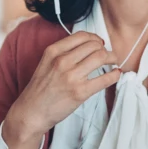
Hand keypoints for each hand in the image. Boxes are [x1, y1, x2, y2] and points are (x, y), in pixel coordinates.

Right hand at [3, 32, 120, 148]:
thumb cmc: (40, 90)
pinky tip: (116, 74)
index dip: (95, 38)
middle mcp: (62, 61)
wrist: (31, 112)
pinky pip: (104, 79)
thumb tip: (88, 46)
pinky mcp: (80, 92)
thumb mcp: (46, 63)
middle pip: (94, 45)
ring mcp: (71, 76)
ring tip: (113, 62)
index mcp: (53, 51)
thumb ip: (63, 53)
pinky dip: (114, 75)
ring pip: (101, 57)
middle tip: (108, 55)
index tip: (99, 43)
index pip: (81, 36)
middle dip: (105, 48)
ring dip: (112, 58)